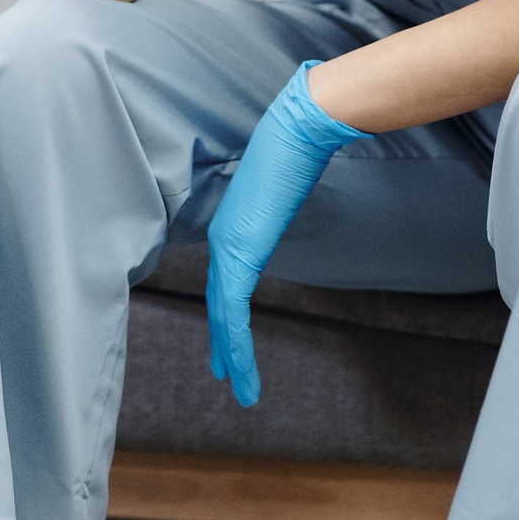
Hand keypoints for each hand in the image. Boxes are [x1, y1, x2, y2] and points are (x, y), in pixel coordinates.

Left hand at [205, 62, 367, 405]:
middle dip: (223, 342)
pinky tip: (240, 368)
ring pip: (223, 315)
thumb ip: (282, 203)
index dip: (224, 314)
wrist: (300, 131)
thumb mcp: (288, 187)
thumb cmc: (299, 149)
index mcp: (233, 226)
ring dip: (232, 354)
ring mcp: (227, 247)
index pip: (223, 280)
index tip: (228, 340)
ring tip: (241, 388)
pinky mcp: (239, 253)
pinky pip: (233, 310)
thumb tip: (292, 194)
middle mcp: (223, 239)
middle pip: (218, 302)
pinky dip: (237, 343)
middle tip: (226, 374)